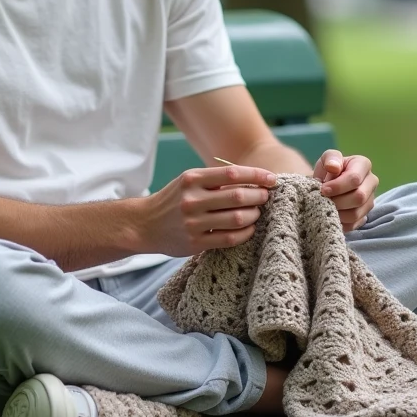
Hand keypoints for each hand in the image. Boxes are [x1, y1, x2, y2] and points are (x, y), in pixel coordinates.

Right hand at [139, 165, 275, 256]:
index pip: (232, 173)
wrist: (144, 224)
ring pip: (237, 218)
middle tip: (266, 197)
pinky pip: (229, 238)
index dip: (256, 176)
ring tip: (257, 213)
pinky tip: (249, 228)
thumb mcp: (188, 182)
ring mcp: (193, 222)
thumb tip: (253, 180)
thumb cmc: (173, 200)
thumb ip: (215, 180)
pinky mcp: (195, 242)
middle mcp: (192, 199)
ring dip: (254, 215)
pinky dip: (245, 233)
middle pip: (238, 196)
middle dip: (259, 196)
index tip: (271, 179)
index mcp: (192, 179)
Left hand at [313, 149, 377, 231]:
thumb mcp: (327, 159)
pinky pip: (354, 224)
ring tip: (325, 207)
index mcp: (363, 165)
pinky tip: (330, 215)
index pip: (354, 178)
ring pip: (356, 213)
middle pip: (359, 197)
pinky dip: (340, 222)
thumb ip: (330, 158)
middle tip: (323, 201)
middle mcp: (372, 182)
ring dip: (338, 213)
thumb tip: (334, 167)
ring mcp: (370, 200)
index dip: (337, 186)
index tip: (322, 190)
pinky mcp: (365, 215)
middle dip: (338, 201)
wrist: (327, 184)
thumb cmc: (328, 169)